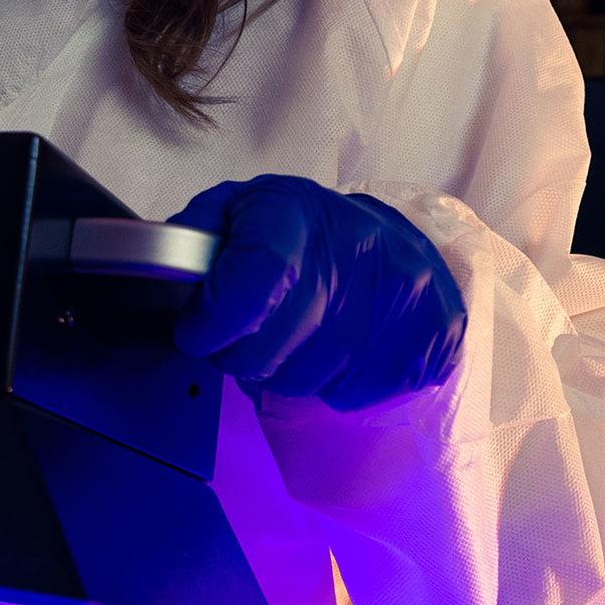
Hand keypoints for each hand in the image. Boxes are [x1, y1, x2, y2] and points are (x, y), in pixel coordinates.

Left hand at [171, 176, 466, 411]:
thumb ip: (196, 241)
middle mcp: (360, 250)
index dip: (213, 322)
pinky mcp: (431, 335)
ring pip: (304, 379)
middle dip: (237, 354)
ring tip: (289, 339)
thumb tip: (173, 276)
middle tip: (239, 338)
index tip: (197, 332)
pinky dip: (328, 382)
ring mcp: (403, 295)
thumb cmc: (301, 230)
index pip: (251, 284)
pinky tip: (330, 350)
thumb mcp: (237, 212)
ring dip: (282, 372)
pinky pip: (349, 393)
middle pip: (270, 347)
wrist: (389, 235)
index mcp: (297, 215)